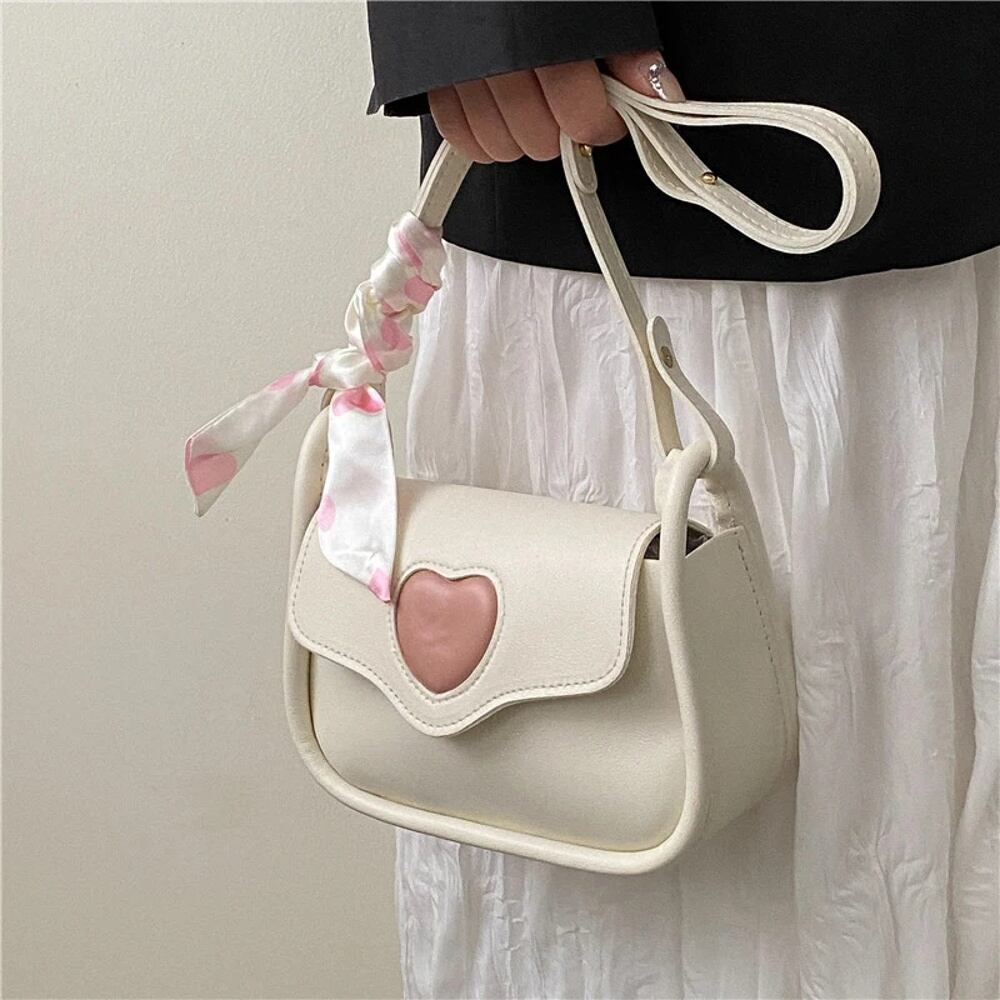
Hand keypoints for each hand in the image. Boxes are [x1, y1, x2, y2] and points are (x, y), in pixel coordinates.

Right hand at [428, 51, 683, 163]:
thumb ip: (624, 44)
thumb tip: (658, 91)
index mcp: (540, 32)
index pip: (580, 118)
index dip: (603, 125)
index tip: (613, 116)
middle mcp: (495, 55)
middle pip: (540, 140)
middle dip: (564, 132)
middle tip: (574, 105)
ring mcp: (457, 69)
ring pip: (499, 146)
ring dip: (524, 137)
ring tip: (537, 106)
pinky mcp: (429, 77)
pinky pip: (460, 138)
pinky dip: (484, 137)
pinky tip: (502, 113)